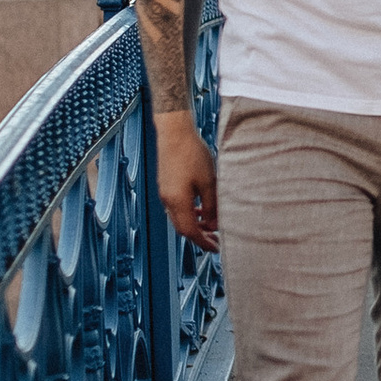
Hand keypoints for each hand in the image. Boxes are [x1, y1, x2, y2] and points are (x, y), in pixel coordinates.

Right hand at [154, 112, 218, 246]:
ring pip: (179, 217)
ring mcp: (165, 192)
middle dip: (199, 236)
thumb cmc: (192, 153)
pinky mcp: (166, 185)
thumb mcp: (209, 182)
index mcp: (177, 201)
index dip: (203, 242)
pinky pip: (176, 206)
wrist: (174, 132)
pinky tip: (201, 208)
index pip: (190, 232)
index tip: (216, 248)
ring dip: (195, 224)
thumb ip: (212, 206)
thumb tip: (214, 223)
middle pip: (182, 228)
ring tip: (211, 225)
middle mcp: (167, 199)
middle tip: (215, 240)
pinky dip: (189, 212)